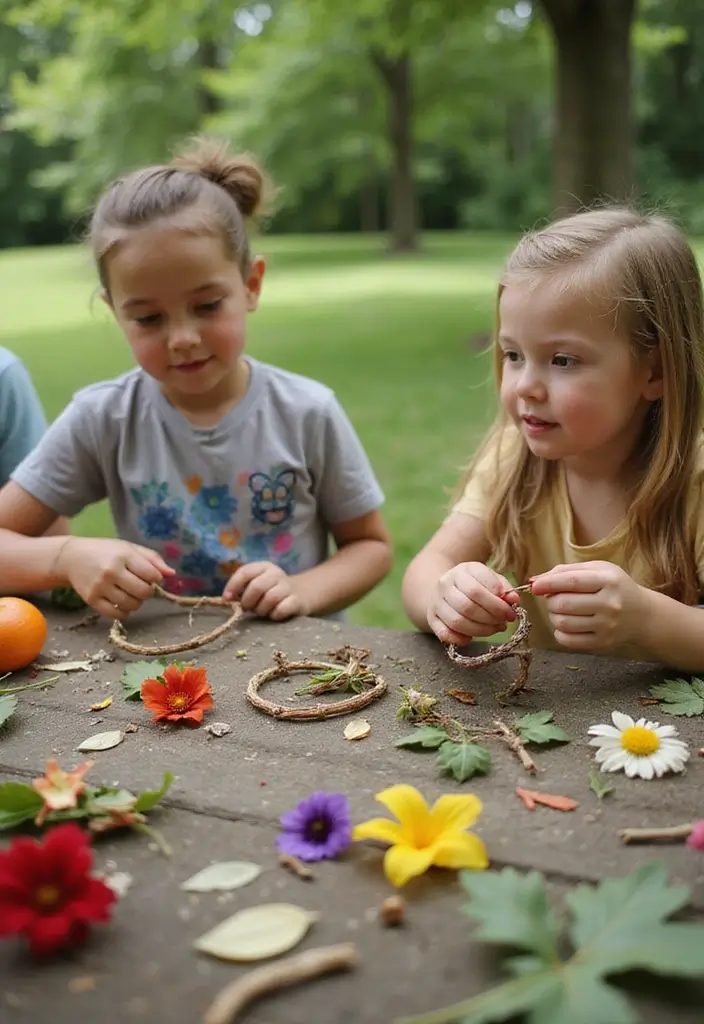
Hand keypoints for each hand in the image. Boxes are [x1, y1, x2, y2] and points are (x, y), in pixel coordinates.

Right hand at [55, 537, 174, 619]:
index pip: (152, 575)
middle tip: (141, 586)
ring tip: (131, 593)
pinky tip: (122, 603)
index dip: (156, 579)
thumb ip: (152, 559)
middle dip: (147, 592)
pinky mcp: (91, 600)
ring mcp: (100, 587)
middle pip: (143, 592)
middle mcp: (111, 571)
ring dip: (137, 602)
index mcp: (123, 555)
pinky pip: (116, 614)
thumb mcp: (129, 548)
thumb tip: (172, 574)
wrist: (73, 557)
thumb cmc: (106, 552)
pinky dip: (124, 612)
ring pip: (131, 604)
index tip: (150, 576)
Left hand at [223, 561, 307, 620]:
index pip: (245, 572)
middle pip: (256, 586)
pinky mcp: (297, 600)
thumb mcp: (257, 583)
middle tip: (248, 608)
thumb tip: (227, 599)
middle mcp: (276, 574)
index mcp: (263, 567)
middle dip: (248, 601)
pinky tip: (274, 615)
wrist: (302, 594)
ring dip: (261, 609)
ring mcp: (288, 587)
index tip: (227, 599)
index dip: (233, 586)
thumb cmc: (271, 591)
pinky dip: (274, 615)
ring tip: (262, 612)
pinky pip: (281, 609)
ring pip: (270, 598)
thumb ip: (242, 588)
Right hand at [427, 561, 518, 645]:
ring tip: (494, 629)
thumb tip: (514, 600)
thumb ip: (504, 588)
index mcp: (462, 570)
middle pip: (468, 606)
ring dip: (480, 630)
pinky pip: (444, 633)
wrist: (445, 588)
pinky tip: (471, 638)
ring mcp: (436, 602)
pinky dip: (459, 639)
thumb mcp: (490, 579)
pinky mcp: (431, 618)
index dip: (497, 603)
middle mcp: (446, 584)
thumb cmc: (474, 584)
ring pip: (457, 621)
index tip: (511, 609)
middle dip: (491, 617)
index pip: (478, 588)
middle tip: (504, 622)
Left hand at [529, 560, 646, 650]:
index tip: (534, 586)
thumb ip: (566, 571)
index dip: (547, 584)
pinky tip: (566, 624)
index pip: (570, 582)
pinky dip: (559, 632)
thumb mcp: (596, 570)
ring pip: (562, 622)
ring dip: (553, 615)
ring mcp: (607, 625)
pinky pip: (568, 640)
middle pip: (563, 604)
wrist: (642, 614)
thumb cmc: (614, 587)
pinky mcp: (603, 642)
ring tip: (561, 610)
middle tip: (553, 598)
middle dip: (550, 600)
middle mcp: (610, 603)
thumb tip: (535, 580)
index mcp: (608, 580)